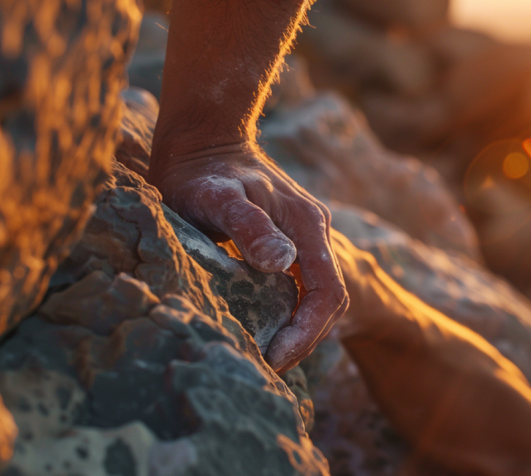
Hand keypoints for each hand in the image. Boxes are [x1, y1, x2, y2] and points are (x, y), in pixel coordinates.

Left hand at [148, 142, 348, 371]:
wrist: (203, 139)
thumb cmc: (204, 171)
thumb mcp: (220, 198)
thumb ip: (251, 227)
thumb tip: (281, 264)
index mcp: (306, 225)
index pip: (325, 291)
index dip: (306, 330)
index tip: (275, 357)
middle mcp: (312, 232)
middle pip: (327, 298)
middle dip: (304, 337)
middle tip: (270, 366)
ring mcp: (302, 235)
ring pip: (316, 293)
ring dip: (299, 328)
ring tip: (270, 355)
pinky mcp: (288, 238)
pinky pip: (300, 283)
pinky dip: (288, 311)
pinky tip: (266, 327)